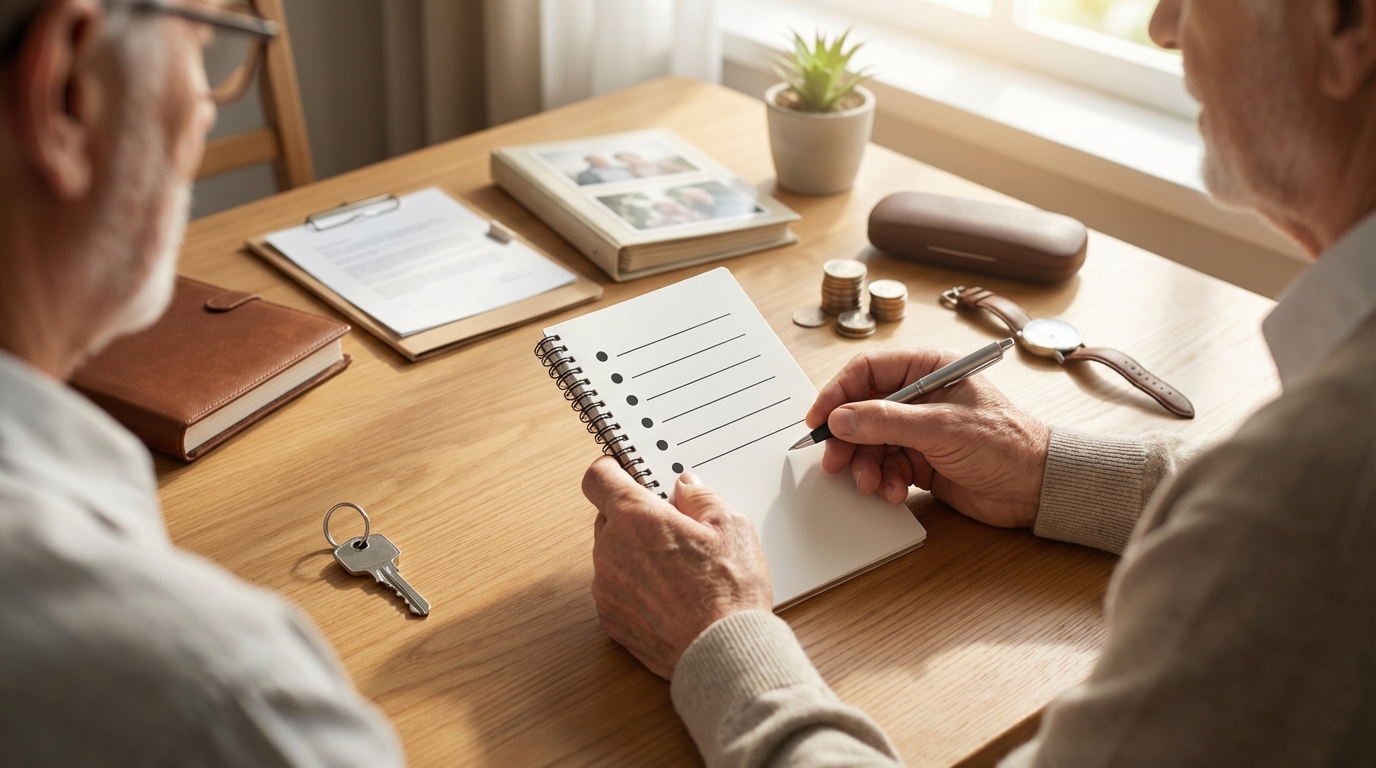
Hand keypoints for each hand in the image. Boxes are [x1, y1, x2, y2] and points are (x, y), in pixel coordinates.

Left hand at [583, 456, 771, 679]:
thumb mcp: (731, 526)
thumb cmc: (728, 593)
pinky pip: (615, 589)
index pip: (598, 478)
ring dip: (635, 554)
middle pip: (608, 517)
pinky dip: (635, 587)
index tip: (625, 471)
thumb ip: (702, 497)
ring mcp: (606, 588)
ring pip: (612, 555)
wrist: (722, 653)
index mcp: (635, 518)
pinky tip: (670, 595)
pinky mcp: (610, 620)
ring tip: (677, 568)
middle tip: (672, 526)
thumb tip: (687, 487)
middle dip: (634, 517)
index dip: (611, 470)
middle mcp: (610, 551)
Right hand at [806, 347, 1050, 527]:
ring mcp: (919, 429)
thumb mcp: (942, 428)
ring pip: (871, 443)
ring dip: (866, 465)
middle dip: (848, 439)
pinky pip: (887, 466)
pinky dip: (885, 481)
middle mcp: (920, 396)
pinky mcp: (921, 460)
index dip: (838, 394)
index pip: (868, 372)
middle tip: (835, 462)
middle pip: (863, 410)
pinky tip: (895, 492)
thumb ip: (887, 421)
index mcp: (929, 369)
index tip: (818, 420)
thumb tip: (840, 418)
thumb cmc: (1005, 444)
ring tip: (871, 483)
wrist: (1036, 488)